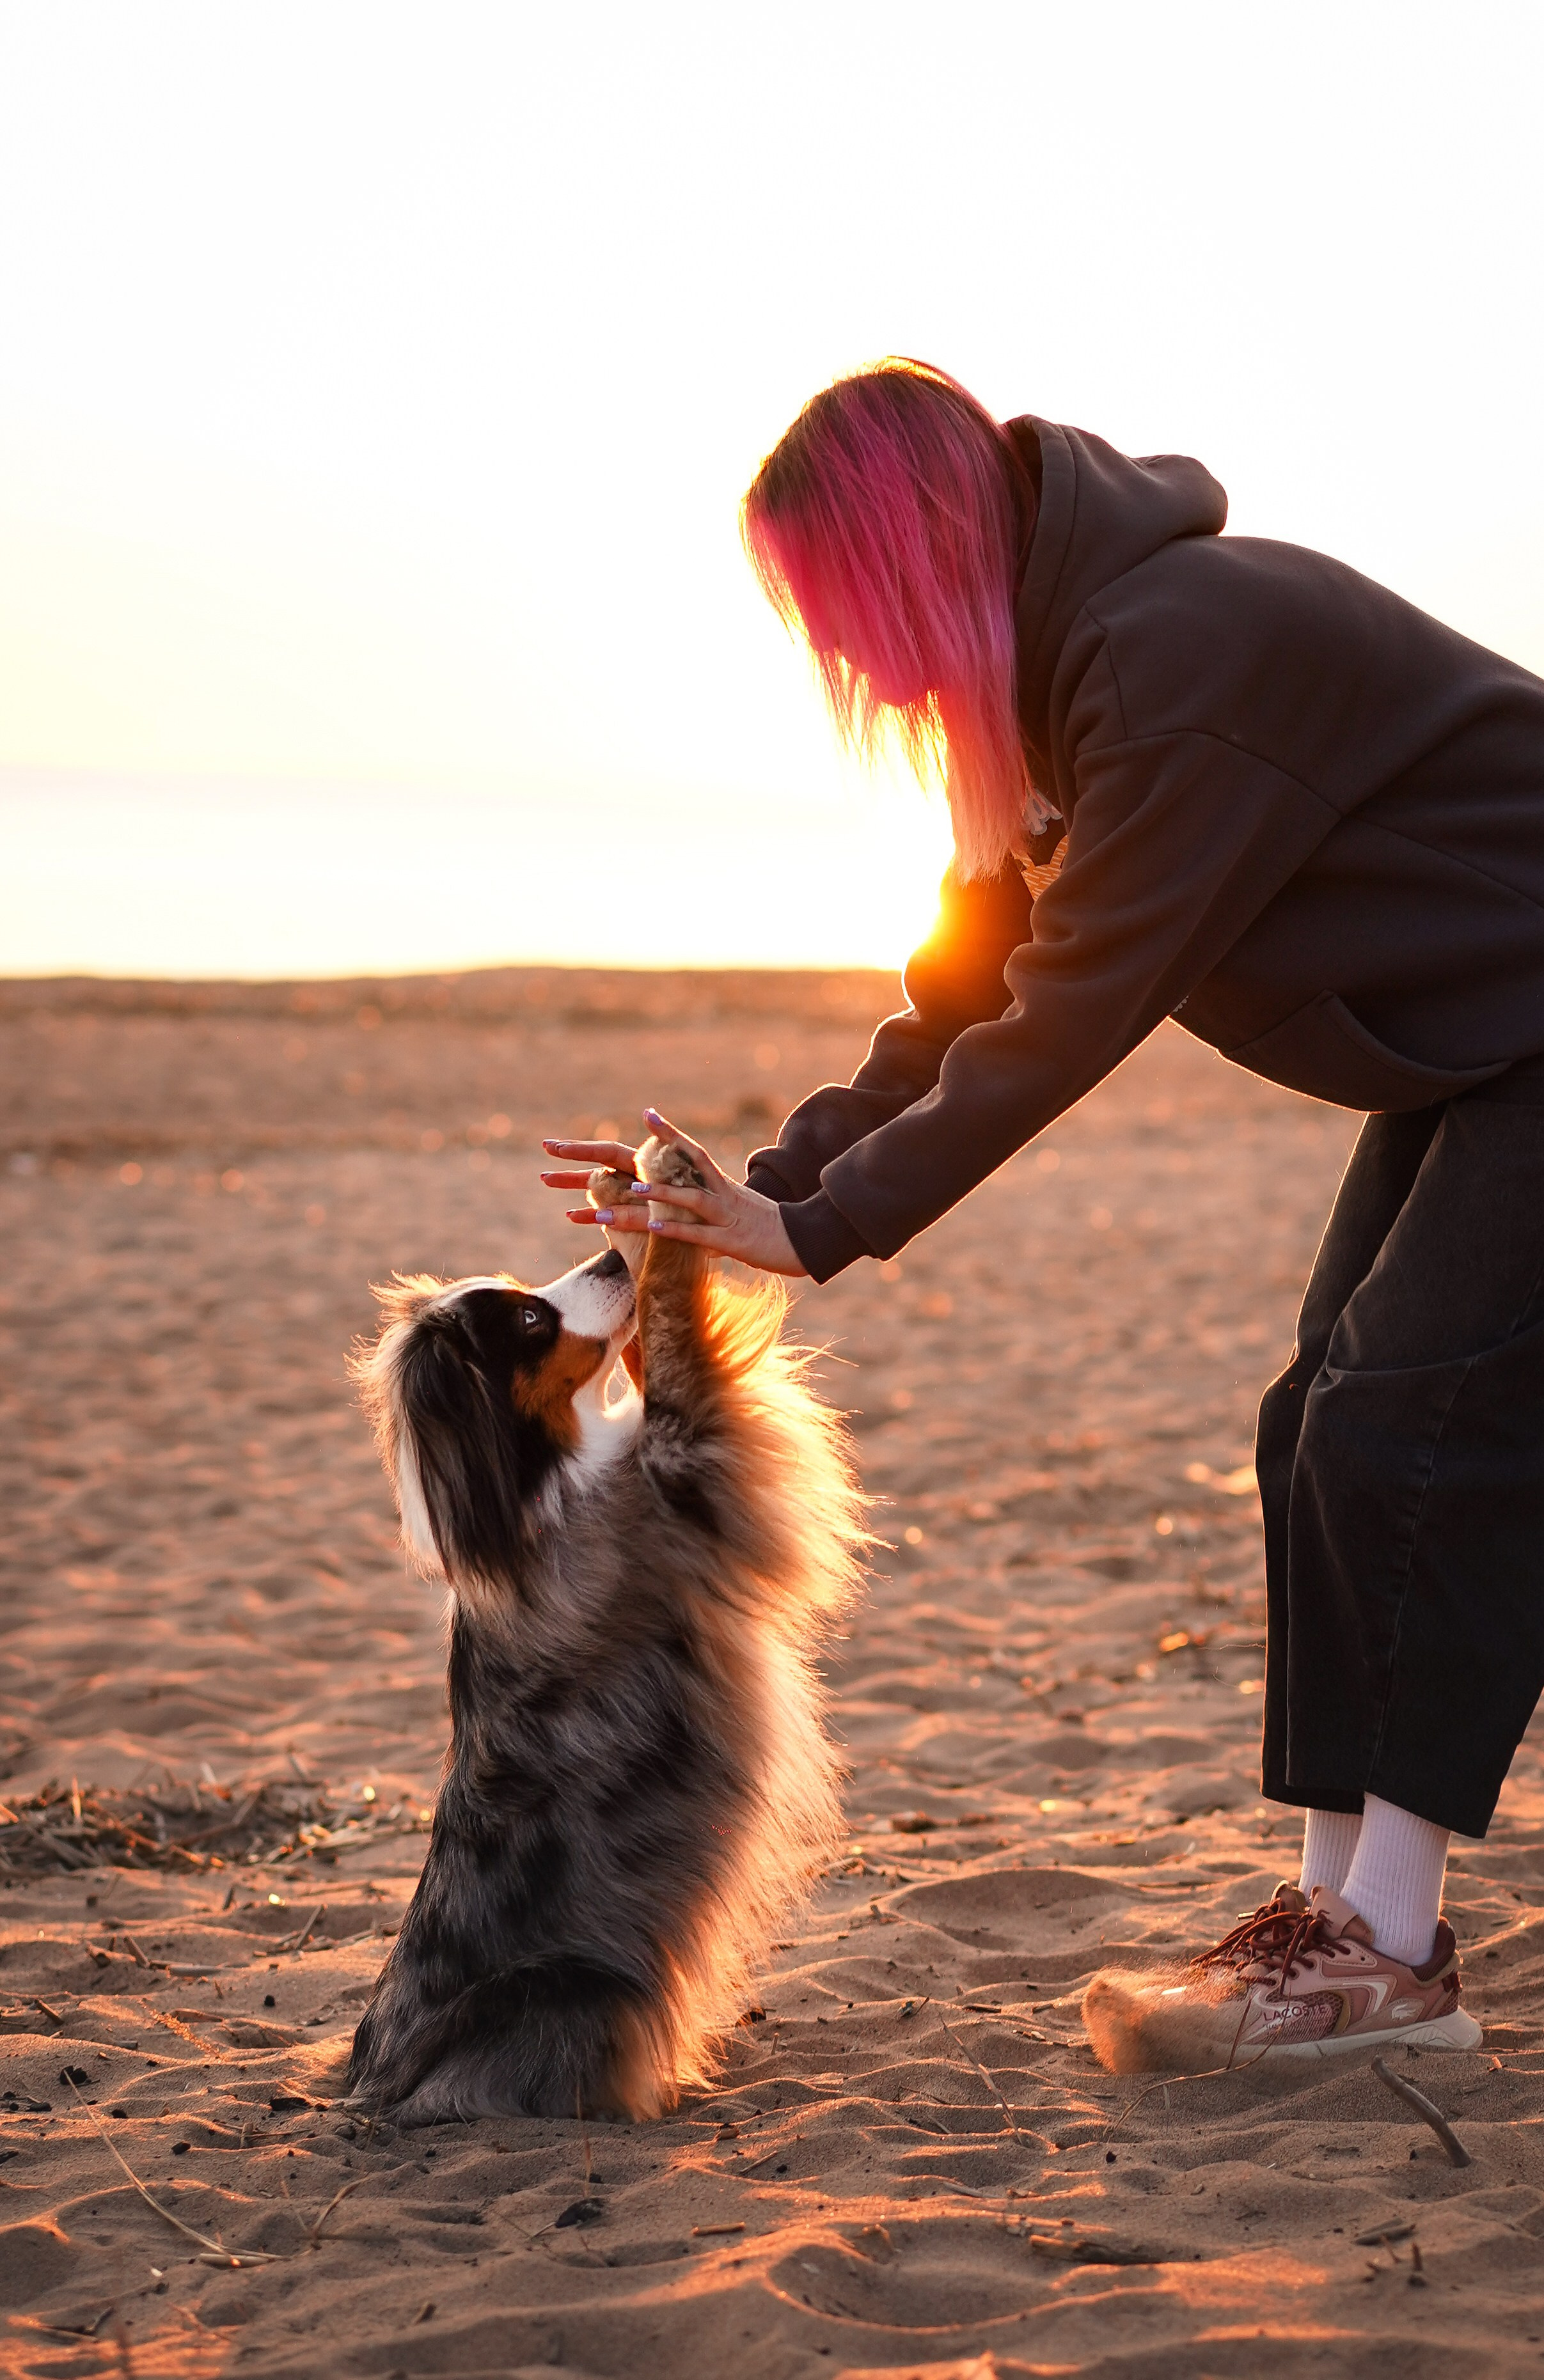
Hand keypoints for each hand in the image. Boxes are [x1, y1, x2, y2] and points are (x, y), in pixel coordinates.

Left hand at [541, 1110, 808, 1278]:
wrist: (807, 1244)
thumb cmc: (771, 1230)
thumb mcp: (739, 1212)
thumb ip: (711, 1208)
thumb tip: (686, 1209)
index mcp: (724, 1186)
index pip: (694, 1152)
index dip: (671, 1134)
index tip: (648, 1114)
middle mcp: (723, 1194)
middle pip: (690, 1164)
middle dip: (661, 1148)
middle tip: (635, 1130)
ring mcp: (727, 1217)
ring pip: (690, 1202)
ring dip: (662, 1195)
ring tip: (633, 1188)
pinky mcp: (732, 1242)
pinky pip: (699, 1236)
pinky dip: (676, 1230)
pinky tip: (654, 1228)